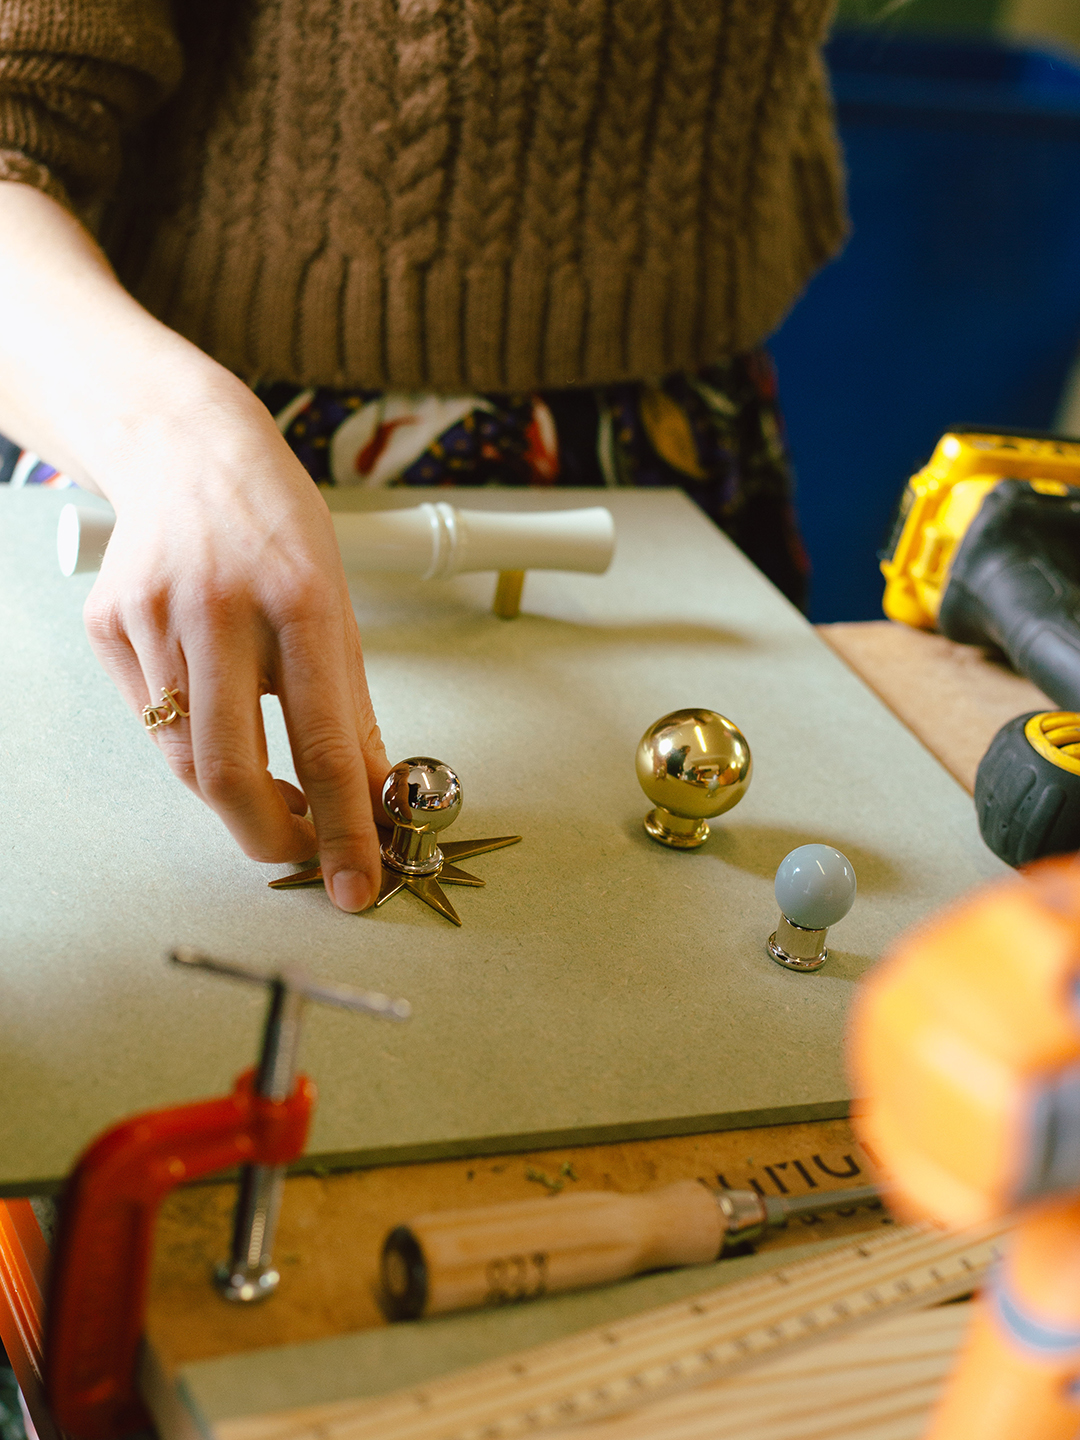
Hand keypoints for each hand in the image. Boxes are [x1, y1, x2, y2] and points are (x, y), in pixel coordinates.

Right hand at [82, 377, 388, 911]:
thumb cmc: (278, 530)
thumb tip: (375, 798)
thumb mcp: (340, 606)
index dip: (345, 825)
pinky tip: (218, 708)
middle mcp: (219, 608)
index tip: (359, 883)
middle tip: (306, 854)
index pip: (324, 741)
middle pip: (228, 771)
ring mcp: (151, 617)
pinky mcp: (106, 627)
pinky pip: (153, 720)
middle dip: (272, 838)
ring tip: (276, 789)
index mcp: (300, 598)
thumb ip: (352, 708)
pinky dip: (196, 740)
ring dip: (237, 793)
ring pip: (186, 757)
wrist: (187, 451)